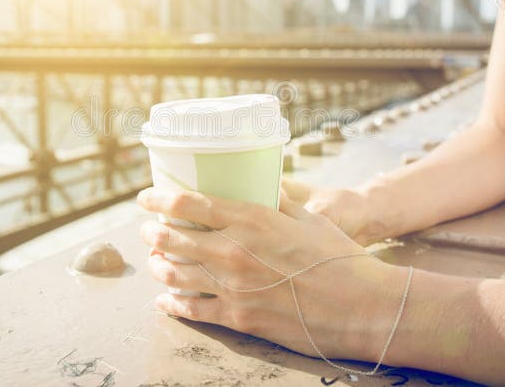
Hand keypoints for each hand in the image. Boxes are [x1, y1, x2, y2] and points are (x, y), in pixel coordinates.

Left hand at [137, 187, 406, 361]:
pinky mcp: (238, 318)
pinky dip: (172, 303)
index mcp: (249, 219)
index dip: (158, 198)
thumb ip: (276, 201)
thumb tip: (261, 185)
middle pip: (173, 239)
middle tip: (147, 230)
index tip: (145, 197)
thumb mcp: (307, 216)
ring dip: (158, 266)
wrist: (360, 306)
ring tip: (154, 260)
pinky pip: (192, 310)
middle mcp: (232, 251)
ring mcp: (232, 288)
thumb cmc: (338, 256)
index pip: (188, 204)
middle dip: (152, 233)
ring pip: (175, 275)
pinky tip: (163, 300)